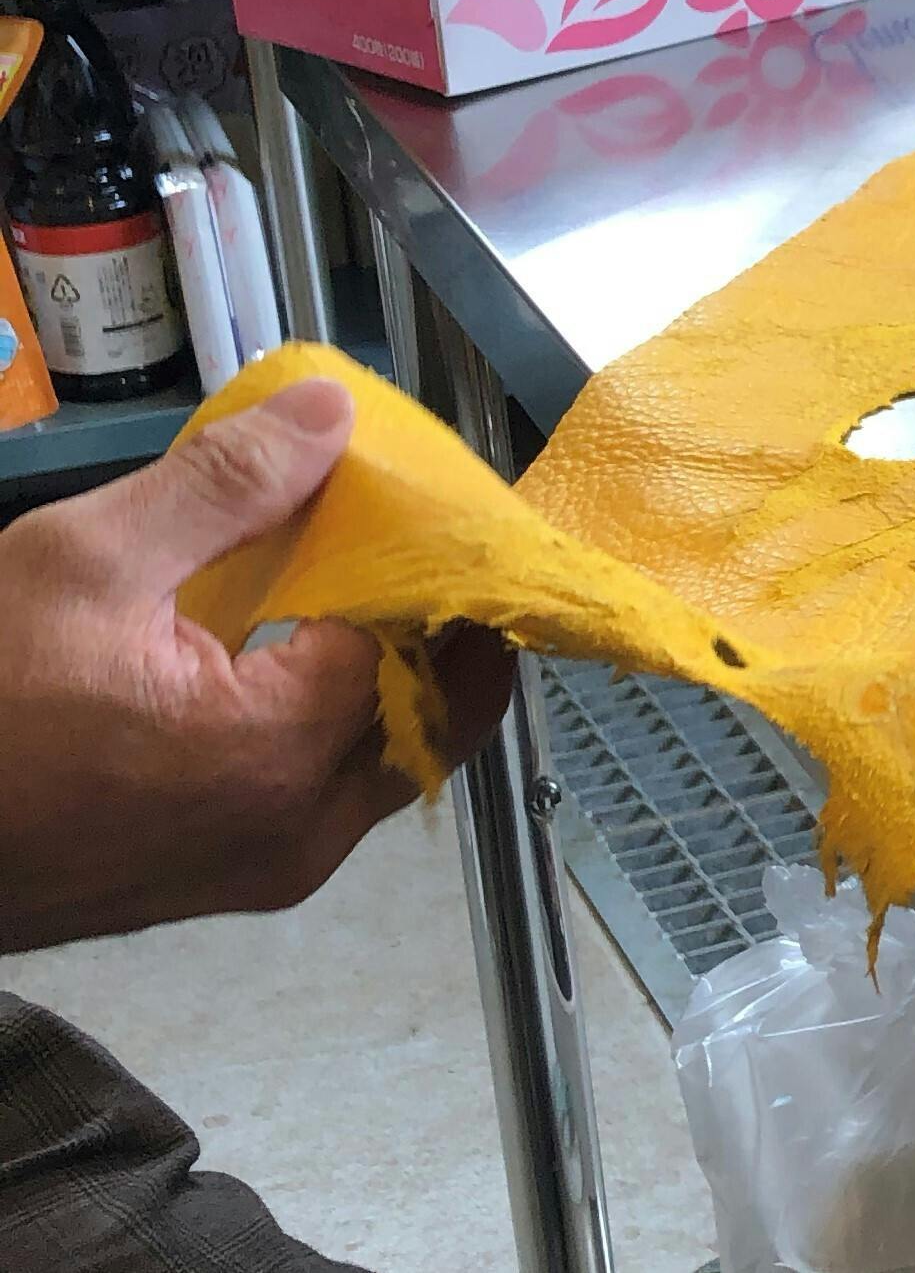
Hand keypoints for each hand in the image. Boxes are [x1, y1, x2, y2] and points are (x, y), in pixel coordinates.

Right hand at [0, 379, 511, 953]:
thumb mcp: (84, 563)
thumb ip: (226, 486)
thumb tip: (336, 415)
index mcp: (280, 751)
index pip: (425, 634)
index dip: (434, 554)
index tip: (426, 492)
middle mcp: (299, 831)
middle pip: (442, 709)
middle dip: (447, 620)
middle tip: (417, 535)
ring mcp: (266, 869)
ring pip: (393, 756)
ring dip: (400, 669)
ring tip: (367, 576)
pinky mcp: (226, 882)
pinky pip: (331, 790)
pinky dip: (344, 717)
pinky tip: (305, 646)